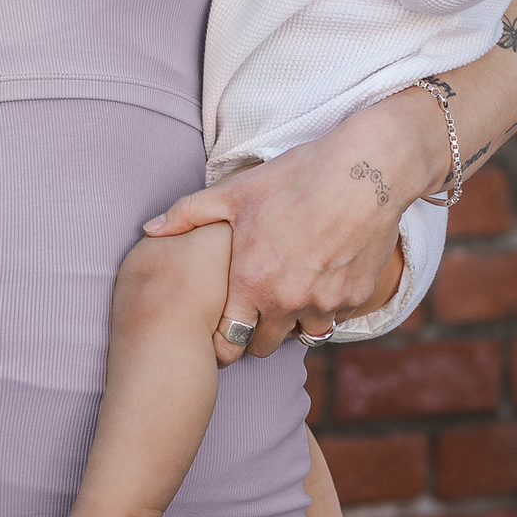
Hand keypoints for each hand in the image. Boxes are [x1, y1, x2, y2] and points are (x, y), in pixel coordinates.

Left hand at [143, 116, 407, 364]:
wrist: (366, 170)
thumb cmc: (296, 177)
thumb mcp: (236, 192)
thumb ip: (188, 215)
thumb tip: (150, 230)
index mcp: (252, 282)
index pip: (229, 341)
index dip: (222, 341)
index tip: (222, 329)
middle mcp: (288, 302)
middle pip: (263, 346)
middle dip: (255, 334)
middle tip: (253, 311)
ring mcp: (325, 303)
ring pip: (303, 335)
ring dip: (293, 322)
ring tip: (288, 295)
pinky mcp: (357, 297)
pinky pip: (334, 317)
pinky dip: (325, 306)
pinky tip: (319, 279)